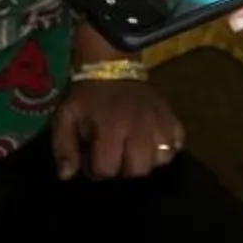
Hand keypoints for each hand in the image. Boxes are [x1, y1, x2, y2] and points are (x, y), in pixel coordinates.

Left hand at [51, 77, 186, 179]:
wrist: (112, 67)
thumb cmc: (88, 96)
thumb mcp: (66, 117)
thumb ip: (64, 147)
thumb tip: (67, 175)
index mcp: (111, 127)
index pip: (107, 168)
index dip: (96, 168)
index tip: (93, 157)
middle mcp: (140, 127)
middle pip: (138, 169)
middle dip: (124, 169)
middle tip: (116, 156)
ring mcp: (160, 122)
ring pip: (161, 159)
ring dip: (147, 160)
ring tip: (134, 150)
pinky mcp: (173, 117)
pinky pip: (178, 144)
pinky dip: (167, 147)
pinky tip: (152, 142)